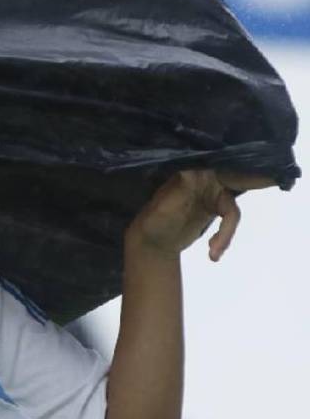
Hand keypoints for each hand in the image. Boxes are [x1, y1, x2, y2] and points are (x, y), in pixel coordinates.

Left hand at [126, 169, 275, 261]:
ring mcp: (212, 194)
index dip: (241, 167)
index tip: (261, 173)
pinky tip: (214, 253)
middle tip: (268, 187)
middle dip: (255, 182)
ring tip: (214, 251)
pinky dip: (225, 237)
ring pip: (233, 209)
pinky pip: (229, 221)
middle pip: (237, 179)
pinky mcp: (214, 209)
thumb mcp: (163, 207)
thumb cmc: (153, 221)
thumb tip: (193, 172)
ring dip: (227, 232)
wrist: (150, 242)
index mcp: (193, 172)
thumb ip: (180, 192)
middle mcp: (205, 179)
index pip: (222, 166)